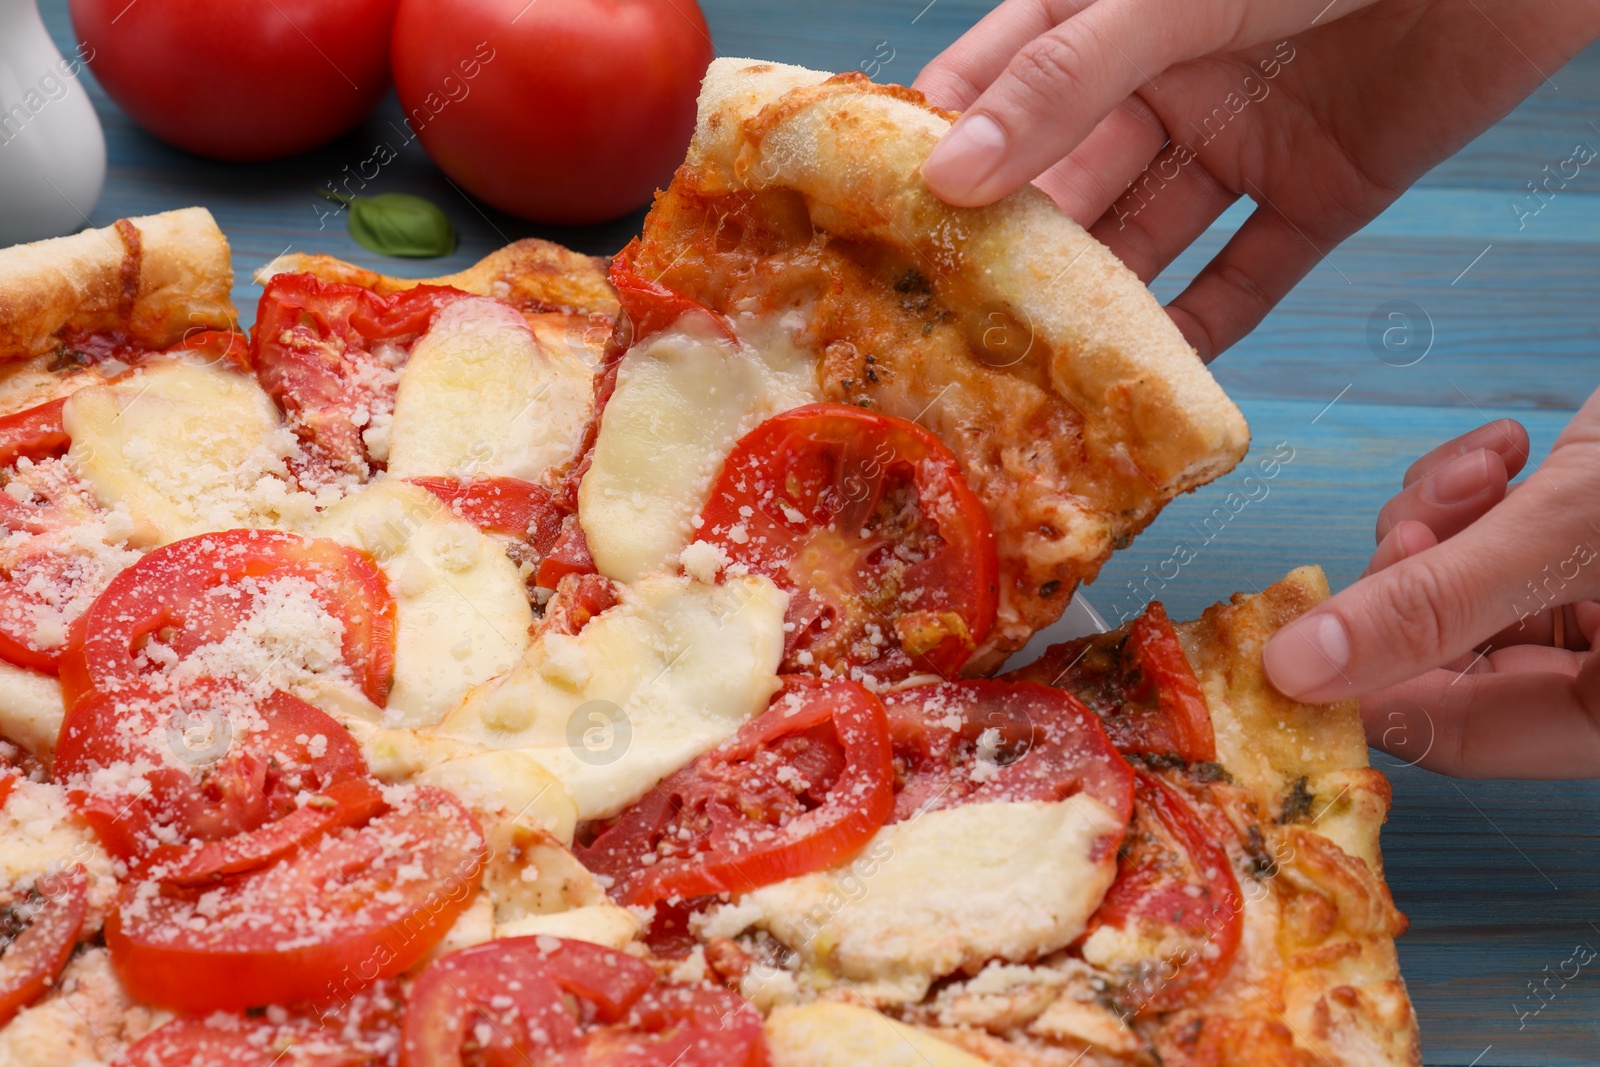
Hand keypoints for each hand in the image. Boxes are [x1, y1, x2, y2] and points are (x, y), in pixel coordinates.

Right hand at [914, 0, 1599, 358]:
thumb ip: (1066, 80)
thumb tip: (954, 174)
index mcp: (1108, 12)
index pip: (995, 89)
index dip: (937, 158)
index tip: (874, 234)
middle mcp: (1163, 79)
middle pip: (1067, 181)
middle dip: (1015, 254)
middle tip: (950, 334)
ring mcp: (1240, 138)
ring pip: (1148, 239)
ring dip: (1100, 306)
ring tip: (1035, 378)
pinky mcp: (1320, 191)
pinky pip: (1248, 274)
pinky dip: (1207, 329)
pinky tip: (1154, 383)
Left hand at [1261, 399, 1599, 776]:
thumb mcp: (1574, 532)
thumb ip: (1435, 604)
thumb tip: (1302, 670)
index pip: (1453, 735)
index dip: (1365, 680)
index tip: (1299, 626)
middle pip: (1447, 659)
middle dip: (1415, 580)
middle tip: (1423, 524)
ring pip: (1461, 592)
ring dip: (1442, 523)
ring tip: (1487, 469)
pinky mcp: (1593, 560)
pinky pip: (1498, 547)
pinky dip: (1481, 496)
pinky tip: (1510, 449)